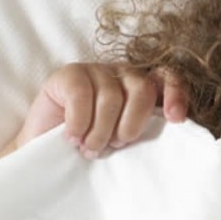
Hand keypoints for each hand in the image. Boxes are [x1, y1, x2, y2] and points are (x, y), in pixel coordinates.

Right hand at [11, 62, 188, 159]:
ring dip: (100, 131)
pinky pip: (82, 95)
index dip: (176, 95)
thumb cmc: (90, 145)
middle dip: (130, 125)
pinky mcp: (70, 73)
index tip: (175, 119)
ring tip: (89, 147)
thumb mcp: (122, 139)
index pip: (169, 80)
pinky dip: (79, 122)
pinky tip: (72, 135)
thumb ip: (142, 130)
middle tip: (114, 144)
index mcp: (143, 88)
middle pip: (142, 91)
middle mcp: (123, 74)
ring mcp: (97, 70)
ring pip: (111, 98)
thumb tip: (167, 133)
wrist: (44, 149)